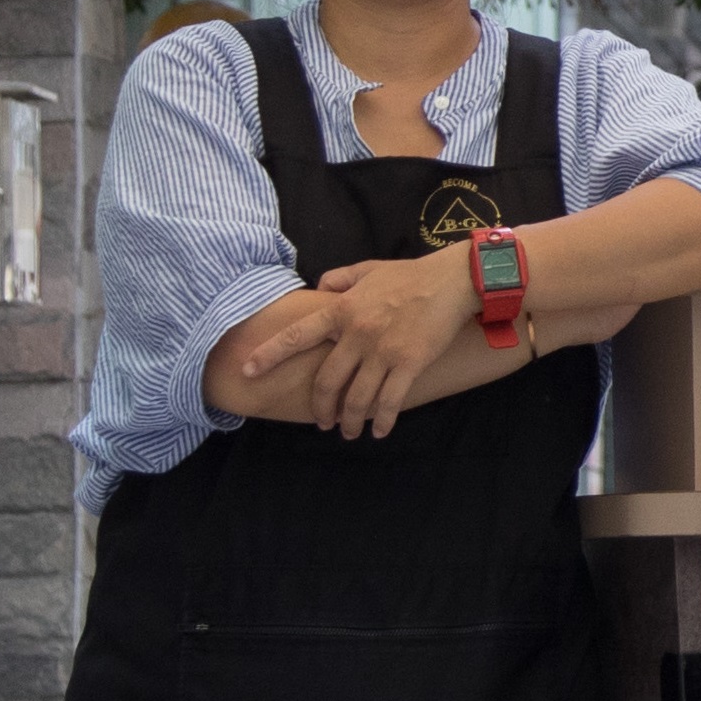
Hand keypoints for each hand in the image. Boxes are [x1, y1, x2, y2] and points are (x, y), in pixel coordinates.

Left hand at [256, 251, 475, 437]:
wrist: (453, 281)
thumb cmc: (411, 275)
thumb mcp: (368, 269)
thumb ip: (339, 279)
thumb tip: (320, 289)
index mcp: (341, 310)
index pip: (296, 336)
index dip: (269, 355)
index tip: (247, 371)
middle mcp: (356, 334)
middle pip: (327, 381)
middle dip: (320, 408)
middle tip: (322, 422)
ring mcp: (383, 351)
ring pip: (356, 397)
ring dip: (349, 421)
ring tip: (348, 432)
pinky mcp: (409, 364)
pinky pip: (389, 400)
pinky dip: (381, 421)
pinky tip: (379, 431)